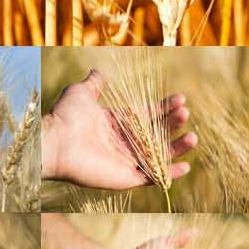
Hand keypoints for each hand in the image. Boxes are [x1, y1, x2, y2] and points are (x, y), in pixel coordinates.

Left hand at [42, 70, 195, 187]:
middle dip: (173, 123)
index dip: (165, 107)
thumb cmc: (65, 116)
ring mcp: (126, 160)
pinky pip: (152, 177)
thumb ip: (94, 84)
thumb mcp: (81, 93)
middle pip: (157, 133)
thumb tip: (98, 71)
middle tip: (186, 112)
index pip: (148, 115)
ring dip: (178, 147)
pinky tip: (186, 166)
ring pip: (159, 155)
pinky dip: (169, 173)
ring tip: (193, 137)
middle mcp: (124, 142)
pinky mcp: (126, 177)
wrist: (55, 142)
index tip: (181, 99)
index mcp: (117, 122)